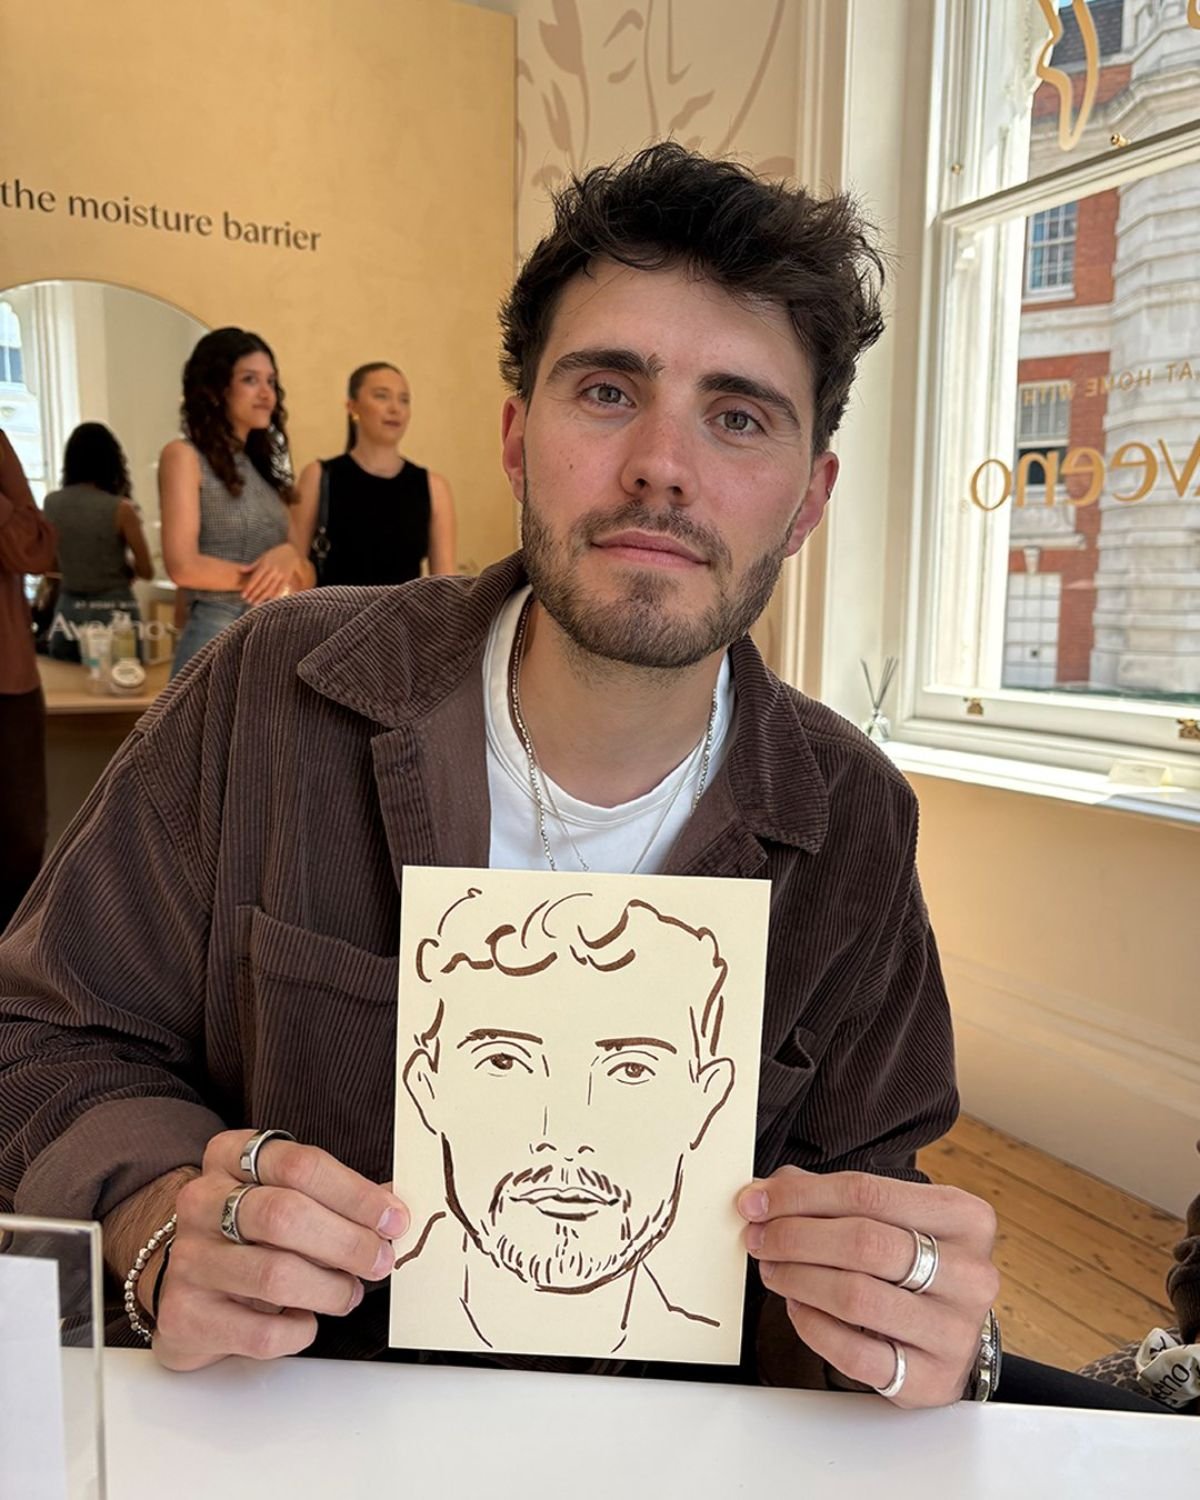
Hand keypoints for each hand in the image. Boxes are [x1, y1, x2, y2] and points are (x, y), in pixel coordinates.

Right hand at [152, 1129, 408, 1371]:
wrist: (182, 1279)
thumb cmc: (250, 1233)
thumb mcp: (289, 1197)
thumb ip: (338, 1199)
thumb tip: (395, 1209)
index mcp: (231, 1156)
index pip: (300, 1165)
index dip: (355, 1194)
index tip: (393, 1218)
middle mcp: (201, 1201)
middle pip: (285, 1216)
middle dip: (347, 1242)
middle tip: (380, 1260)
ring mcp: (188, 1258)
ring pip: (274, 1275)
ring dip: (329, 1289)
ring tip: (348, 1293)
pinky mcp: (184, 1316)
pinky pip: (259, 1330)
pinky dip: (298, 1330)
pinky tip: (306, 1320)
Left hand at [239, 543, 302, 603]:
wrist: (291, 551)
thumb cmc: (274, 554)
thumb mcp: (263, 557)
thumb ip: (253, 566)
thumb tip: (240, 570)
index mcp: (265, 564)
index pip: (255, 578)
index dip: (248, 587)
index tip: (243, 595)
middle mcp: (273, 570)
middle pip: (262, 585)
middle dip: (254, 594)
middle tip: (247, 601)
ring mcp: (281, 574)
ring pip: (270, 588)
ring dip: (262, 597)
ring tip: (256, 603)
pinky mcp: (287, 578)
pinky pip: (280, 588)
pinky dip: (275, 595)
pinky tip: (269, 601)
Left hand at [739, 1165, 998, 1407]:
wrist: (950, 1334)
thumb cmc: (914, 1266)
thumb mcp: (889, 1217)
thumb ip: (828, 1197)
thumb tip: (763, 1194)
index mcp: (963, 1218)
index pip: (867, 1191)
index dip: (800, 1195)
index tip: (756, 1201)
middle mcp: (970, 1274)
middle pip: (863, 1243)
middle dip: (795, 1237)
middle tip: (759, 1238)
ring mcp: (954, 1331)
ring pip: (856, 1297)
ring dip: (798, 1279)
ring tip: (773, 1270)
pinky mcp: (930, 1379)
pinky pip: (853, 1353)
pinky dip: (813, 1326)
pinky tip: (797, 1306)